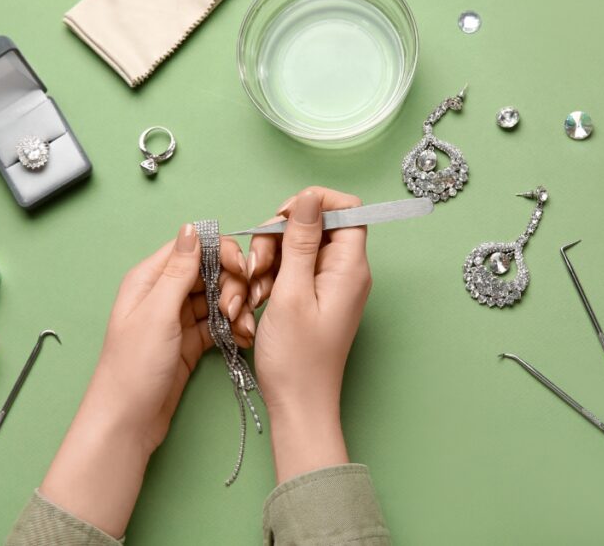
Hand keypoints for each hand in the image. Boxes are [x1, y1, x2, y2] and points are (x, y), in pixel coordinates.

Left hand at [41, 224, 251, 537]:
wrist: (127, 422)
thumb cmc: (133, 367)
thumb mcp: (158, 313)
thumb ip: (178, 271)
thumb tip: (192, 228)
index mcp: (150, 279)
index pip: (192, 247)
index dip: (221, 252)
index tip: (242, 269)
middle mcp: (164, 294)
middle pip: (209, 271)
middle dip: (231, 285)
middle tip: (236, 308)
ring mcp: (178, 319)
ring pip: (217, 298)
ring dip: (235, 308)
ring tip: (242, 328)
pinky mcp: (190, 342)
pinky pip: (218, 324)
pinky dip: (232, 328)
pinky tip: (242, 338)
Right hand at [247, 188, 371, 482]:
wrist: (298, 406)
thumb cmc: (297, 358)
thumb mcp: (291, 292)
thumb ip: (300, 240)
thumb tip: (309, 197)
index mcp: (349, 266)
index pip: (347, 208)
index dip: (313, 204)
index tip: (282, 220)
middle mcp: (345, 272)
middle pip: (314, 226)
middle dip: (278, 237)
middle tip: (258, 266)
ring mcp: (329, 285)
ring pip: (296, 248)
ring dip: (268, 261)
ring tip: (254, 291)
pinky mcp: (314, 298)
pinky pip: (291, 271)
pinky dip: (270, 279)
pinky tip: (256, 301)